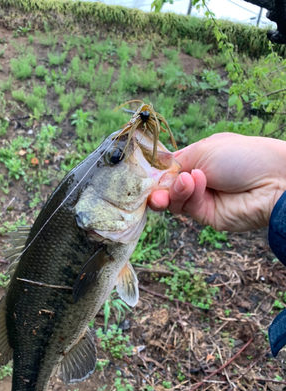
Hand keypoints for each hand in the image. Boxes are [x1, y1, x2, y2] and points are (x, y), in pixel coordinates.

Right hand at [149, 132, 285, 231]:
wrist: (272, 180)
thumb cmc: (242, 156)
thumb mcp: (203, 150)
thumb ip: (175, 164)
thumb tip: (154, 178)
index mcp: (197, 159)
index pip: (167, 169)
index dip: (154, 173)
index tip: (140, 174)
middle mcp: (196, 180)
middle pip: (165, 188)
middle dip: (157, 188)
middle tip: (153, 190)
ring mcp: (201, 199)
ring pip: (173, 201)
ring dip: (175, 190)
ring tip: (187, 180)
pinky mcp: (206, 216)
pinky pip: (187, 208)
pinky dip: (188, 195)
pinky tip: (197, 182)